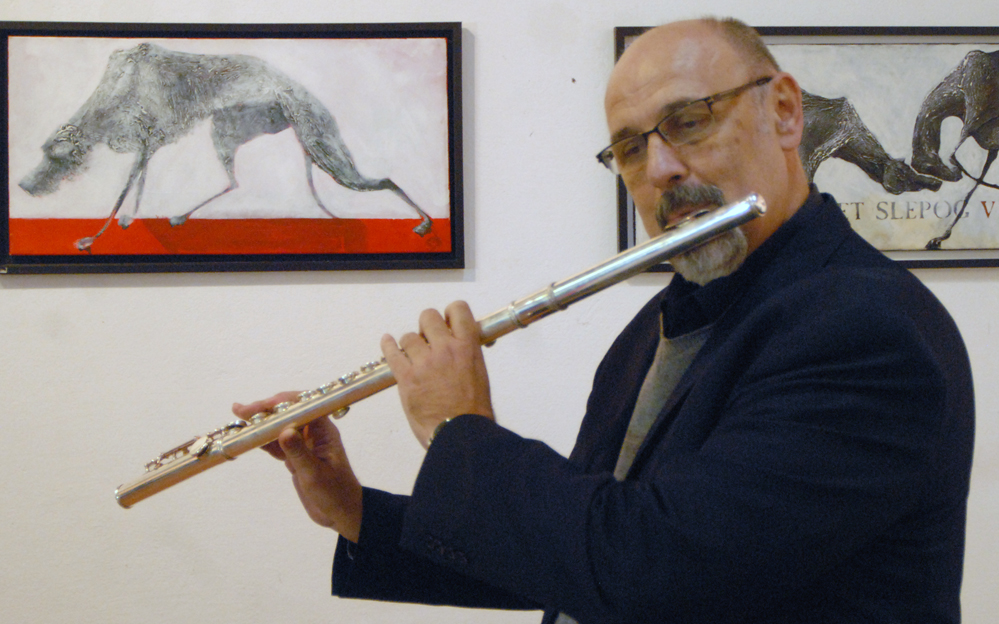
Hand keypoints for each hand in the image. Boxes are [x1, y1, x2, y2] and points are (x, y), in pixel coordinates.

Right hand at [232, 393, 362, 541]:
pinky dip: (262, 441)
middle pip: (287, 413)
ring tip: (238, 420)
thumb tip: (284, 430)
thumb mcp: (315, 474)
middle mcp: (313, 432)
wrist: (341, 513)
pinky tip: (247, 438)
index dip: (279, 403)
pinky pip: (276, 443)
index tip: (259, 408)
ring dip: (260, 424)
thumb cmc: (334, 493)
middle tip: (240, 411)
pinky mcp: (295, 456)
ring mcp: (304, 443)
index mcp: (324, 430)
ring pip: (279, 427)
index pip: (302, 406)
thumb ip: (299, 453)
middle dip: (264, 411)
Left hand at [381, 300, 493, 447]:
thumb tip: (459, 346)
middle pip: (428, 317)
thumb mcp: (479, 374)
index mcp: (467, 347)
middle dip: (427, 326)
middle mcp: (445, 349)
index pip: (458, 309)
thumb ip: (467, 355)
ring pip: (408, 336)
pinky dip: (388, 345)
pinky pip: (392, 352)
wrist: (461, 433)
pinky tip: (387, 342)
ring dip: (410, 343)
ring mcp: (424, 362)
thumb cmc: (473, 410)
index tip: (446, 321)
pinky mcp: (406, 377)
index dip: (450, 313)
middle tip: (428, 340)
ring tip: (413, 355)